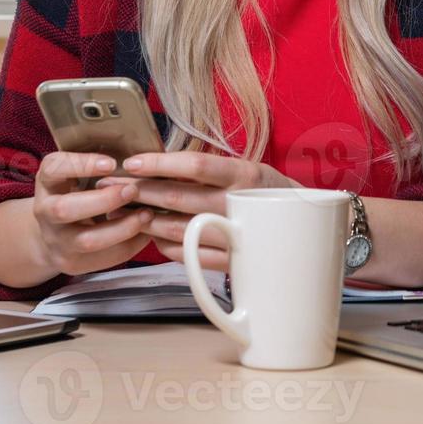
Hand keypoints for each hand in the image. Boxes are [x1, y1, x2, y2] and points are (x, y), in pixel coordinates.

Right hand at [31, 151, 156, 275]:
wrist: (57, 231)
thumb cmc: (79, 192)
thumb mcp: (79, 174)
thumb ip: (100, 166)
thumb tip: (141, 159)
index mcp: (47, 181)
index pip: (54, 168)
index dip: (82, 165)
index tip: (111, 163)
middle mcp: (44, 211)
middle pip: (65, 209)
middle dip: (104, 200)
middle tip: (133, 190)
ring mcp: (56, 240)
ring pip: (87, 240)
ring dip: (122, 227)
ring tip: (146, 215)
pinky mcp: (71, 262)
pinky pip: (102, 259)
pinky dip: (128, 245)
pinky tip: (145, 233)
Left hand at [105, 151, 295, 271]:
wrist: (307, 227)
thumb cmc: (269, 194)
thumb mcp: (248, 171)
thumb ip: (212, 171)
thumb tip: (163, 164)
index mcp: (246, 176)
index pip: (196, 165)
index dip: (160, 163)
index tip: (132, 162)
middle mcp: (242, 204)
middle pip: (181, 198)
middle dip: (142, 192)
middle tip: (115, 188)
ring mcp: (238, 235)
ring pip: (181, 229)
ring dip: (149, 221)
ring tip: (126, 212)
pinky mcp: (235, 261)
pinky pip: (191, 255)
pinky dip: (166, 247)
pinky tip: (152, 237)